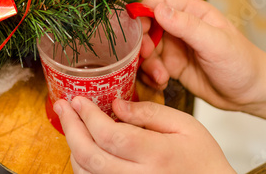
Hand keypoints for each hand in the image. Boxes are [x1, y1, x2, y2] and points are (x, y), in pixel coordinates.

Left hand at [54, 96, 234, 173]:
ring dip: (73, 145)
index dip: (88, 116)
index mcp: (156, 155)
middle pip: (90, 155)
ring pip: (86, 172)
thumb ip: (149, 113)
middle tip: (63, 106)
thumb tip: (116, 105)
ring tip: (70, 122)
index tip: (78, 99)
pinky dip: (82, 164)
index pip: (110, 135)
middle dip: (71, 127)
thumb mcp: (184, 125)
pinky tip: (82, 145)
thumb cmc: (202, 157)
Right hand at [139, 0, 265, 111]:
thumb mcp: (215, 43)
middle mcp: (180, 26)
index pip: (159, 0)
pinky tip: (162, 83)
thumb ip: (187, 25)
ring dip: (146, 63)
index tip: (137, 28)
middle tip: (146, 56)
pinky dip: (150, 76)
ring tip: (160, 76)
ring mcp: (174, 46)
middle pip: (146, 25)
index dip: (144, 10)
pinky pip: (150, 67)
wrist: (252, 93)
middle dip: (141, 41)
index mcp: (192, 11)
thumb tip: (158, 9)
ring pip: (145, 48)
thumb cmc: (241, 63)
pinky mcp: (171, 66)